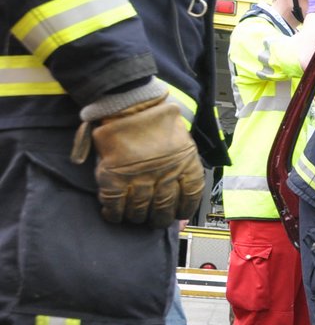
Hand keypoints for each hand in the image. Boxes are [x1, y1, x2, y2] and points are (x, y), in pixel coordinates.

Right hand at [73, 94, 203, 227]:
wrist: (130, 103)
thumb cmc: (156, 119)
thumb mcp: (183, 142)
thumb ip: (183, 166)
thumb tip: (182, 191)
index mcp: (186, 165)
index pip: (191, 197)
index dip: (184, 210)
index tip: (178, 215)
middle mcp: (165, 175)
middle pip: (164, 208)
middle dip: (159, 219)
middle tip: (154, 221)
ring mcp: (139, 178)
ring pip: (139, 210)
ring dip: (136, 217)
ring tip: (135, 217)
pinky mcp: (115, 177)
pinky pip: (114, 204)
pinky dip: (113, 213)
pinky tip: (113, 214)